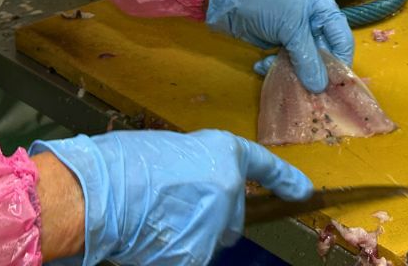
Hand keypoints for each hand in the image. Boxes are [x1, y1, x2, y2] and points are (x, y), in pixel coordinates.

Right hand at [30, 129, 311, 265]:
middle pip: (232, 216)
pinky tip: (148, 240)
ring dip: (189, 235)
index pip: (262, 166)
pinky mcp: (196, 257)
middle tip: (173, 203)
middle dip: (211, 215)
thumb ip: (194, 170)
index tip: (303, 189)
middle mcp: (228, 191)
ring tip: (152, 218)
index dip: (284, 178)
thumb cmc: (125, 161)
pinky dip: (173, 252)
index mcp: (221, 153)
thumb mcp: (168, 151)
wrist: (104, 191)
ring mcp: (215, 228)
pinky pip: (190, 257)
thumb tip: (194, 191)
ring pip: (209, 240)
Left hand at [206, 0, 353, 91]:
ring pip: (308, 61)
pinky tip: (262, 64)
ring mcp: (299, 33)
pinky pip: (290, 62)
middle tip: (308, 89)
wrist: (228, 6)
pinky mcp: (284, 43)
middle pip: (326, 53)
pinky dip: (278, 66)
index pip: (343, 39)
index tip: (334, 85)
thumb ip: (307, 58)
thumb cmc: (263, 7)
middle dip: (315, 70)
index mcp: (323, 7)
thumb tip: (320, 86)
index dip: (340, 62)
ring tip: (283, 77)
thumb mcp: (289, 29)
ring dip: (294, 71)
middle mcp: (316, 20)